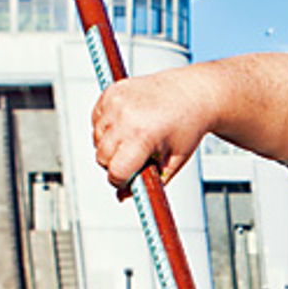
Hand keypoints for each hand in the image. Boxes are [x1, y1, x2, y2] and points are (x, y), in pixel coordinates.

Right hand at [91, 66, 211, 190]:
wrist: (191, 94)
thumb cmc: (186, 126)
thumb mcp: (173, 163)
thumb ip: (149, 183)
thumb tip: (123, 196)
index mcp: (142, 136)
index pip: (115, 171)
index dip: (121, 181)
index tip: (129, 179)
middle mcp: (125, 116)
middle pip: (102, 157)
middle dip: (116, 164)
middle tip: (136, 159)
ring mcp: (116, 102)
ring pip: (97, 139)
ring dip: (110, 146)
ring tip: (134, 140)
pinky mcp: (111, 92)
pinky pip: (96, 120)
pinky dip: (107, 128)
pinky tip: (127, 126)